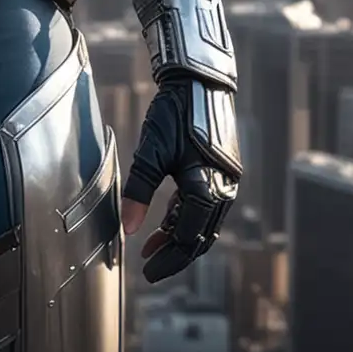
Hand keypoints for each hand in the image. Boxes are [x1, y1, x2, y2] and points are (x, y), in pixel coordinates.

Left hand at [121, 77, 239, 283]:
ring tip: (152, 246)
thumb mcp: (151, 152)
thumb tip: (127, 229)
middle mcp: (223, 188)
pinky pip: (205, 205)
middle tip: (150, 266)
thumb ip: (139, 191)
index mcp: (207, 187)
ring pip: (205, 223)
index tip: (146, 270)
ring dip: (180, 236)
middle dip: (175, 254)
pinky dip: (186, 216)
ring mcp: (225, 180)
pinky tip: (165, 221)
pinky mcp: (222, 171)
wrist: (199, 81)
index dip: (167, 257)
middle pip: (201, 236)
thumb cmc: (175, 113)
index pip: (188, 238)